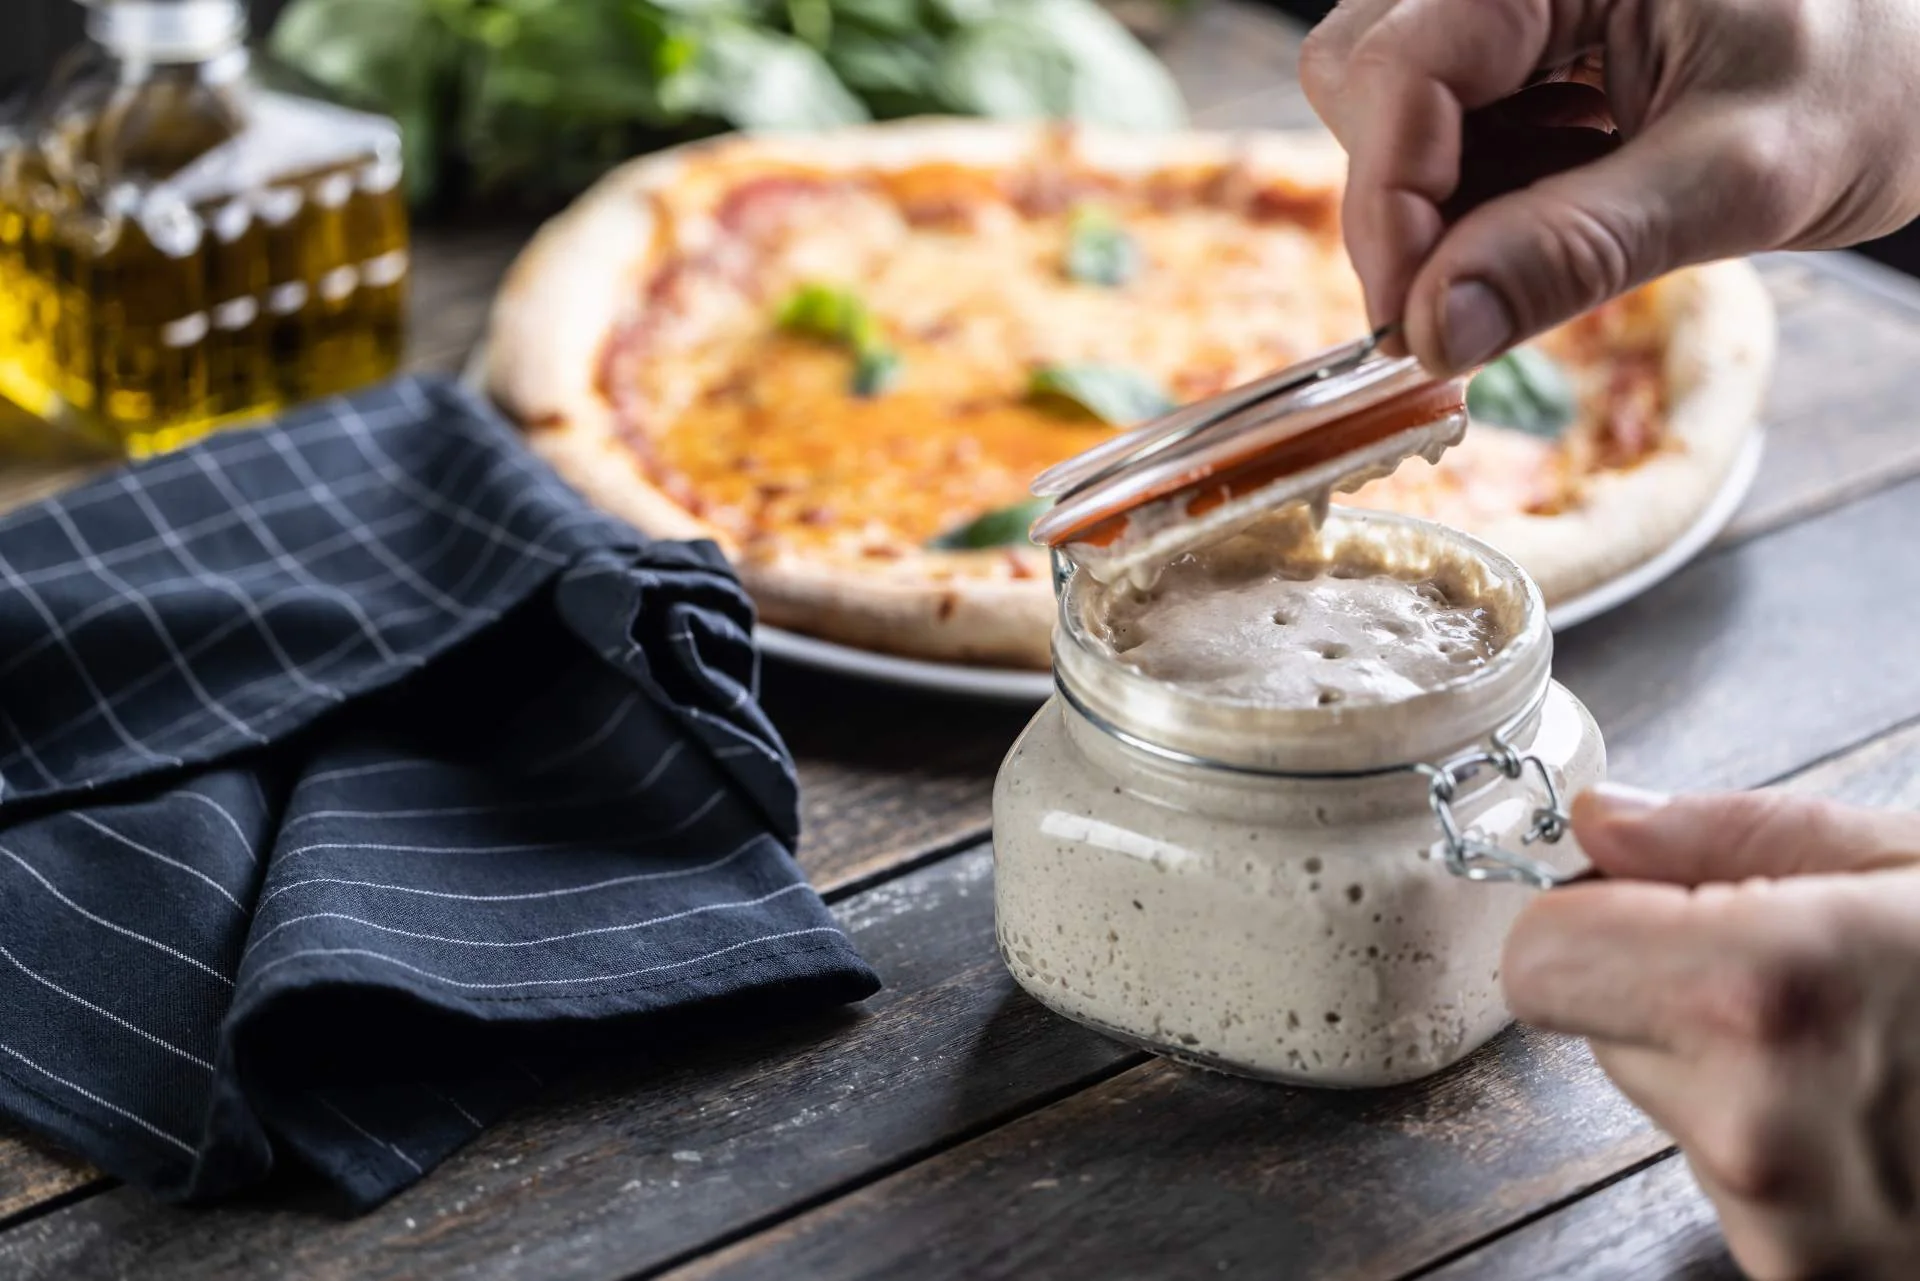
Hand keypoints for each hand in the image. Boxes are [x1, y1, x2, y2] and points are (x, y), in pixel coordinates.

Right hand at [1299, 0, 1919, 373]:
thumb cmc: (1870, 80)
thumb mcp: (1742, 177)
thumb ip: (1577, 250)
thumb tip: (1436, 330)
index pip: (1397, 71)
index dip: (1389, 208)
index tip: (1414, 328)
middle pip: (1364, 78)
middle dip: (1408, 203)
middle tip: (1479, 295)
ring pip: (1387, 106)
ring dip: (1444, 202)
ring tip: (1561, 226)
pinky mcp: (1518, 35)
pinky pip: (1441, 120)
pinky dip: (1480, 189)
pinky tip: (1567, 198)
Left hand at [1504, 785, 1919, 1279]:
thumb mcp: (1912, 860)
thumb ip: (1731, 834)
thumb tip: (1600, 822)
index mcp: (1769, 992)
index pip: (1536, 961)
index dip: (1585, 922)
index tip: (1648, 904)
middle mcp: (1761, 1126)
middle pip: (1590, 1030)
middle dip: (1660, 990)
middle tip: (1800, 980)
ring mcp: (1794, 1229)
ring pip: (1663, 1109)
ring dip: (1722, 1073)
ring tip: (1867, 1050)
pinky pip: (1732, 1186)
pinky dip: (1774, 1148)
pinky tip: (1883, 1120)